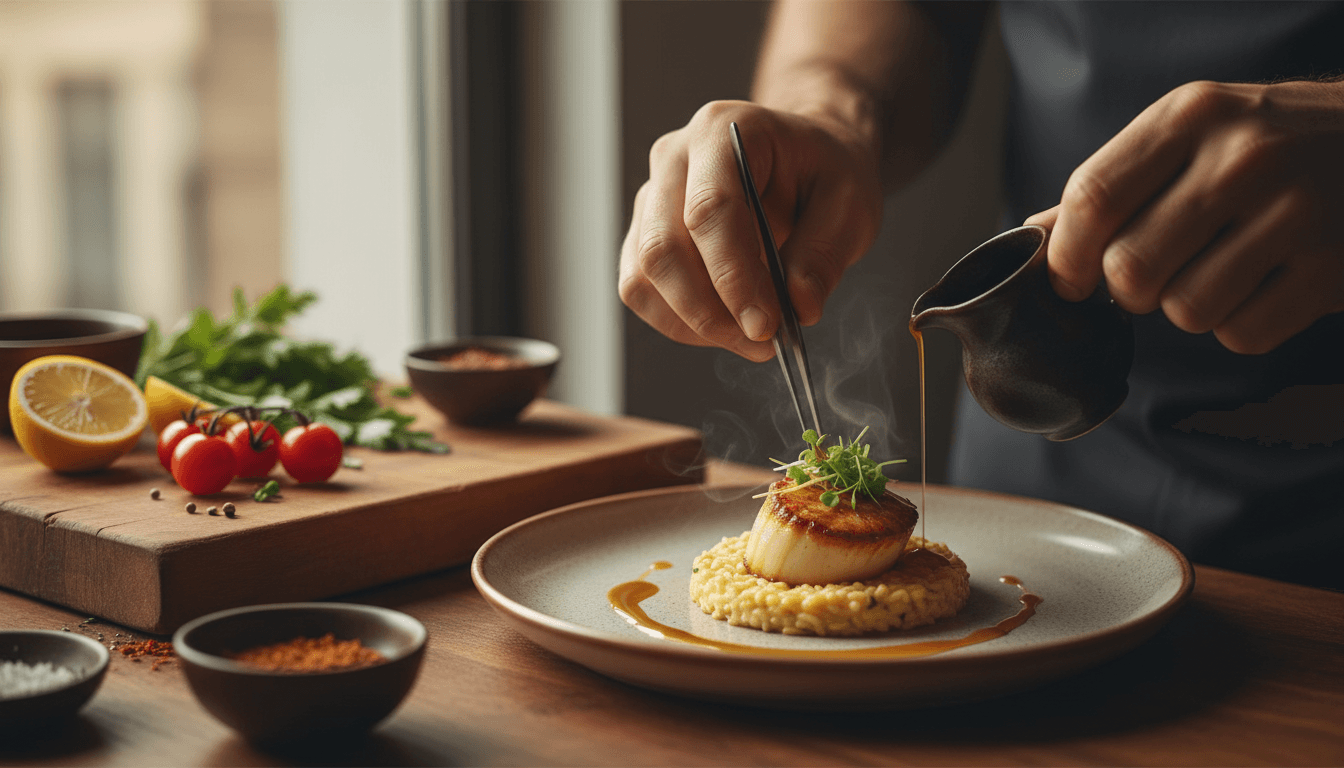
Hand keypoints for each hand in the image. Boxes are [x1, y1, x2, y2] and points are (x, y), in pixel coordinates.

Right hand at [618, 100, 883, 360]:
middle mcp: (674, 157)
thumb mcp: (850, 202)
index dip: (734, 276)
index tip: (766, 325)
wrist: (803, 159)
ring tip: (748, 339)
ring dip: (692, 323)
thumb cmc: (823, 171)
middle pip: (663, 247)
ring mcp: (651, 196)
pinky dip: (679, 322)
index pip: (711, 210)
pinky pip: (641, 289)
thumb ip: (824, 253)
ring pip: (644, 275)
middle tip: (761, 342)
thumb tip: (799, 306)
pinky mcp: (644, 233)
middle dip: (710, 311)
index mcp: (724, 131)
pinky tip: (724, 327)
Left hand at [1031, 79, 1343, 353]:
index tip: (1069, 280)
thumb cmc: (1264, 146)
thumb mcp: (1187, 136)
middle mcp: (1242, 157)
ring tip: (1213, 274)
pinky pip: (1241, 333)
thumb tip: (1033, 238)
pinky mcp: (1329, 268)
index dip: (1065, 257)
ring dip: (1185, 309)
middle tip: (1152, 276)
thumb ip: (1112, 186)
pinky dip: (1238, 327)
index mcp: (1189, 116)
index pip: (1094, 198)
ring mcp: (1293, 212)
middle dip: (1127, 291)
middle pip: (1131, 267)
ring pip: (1184, 309)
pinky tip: (1258, 288)